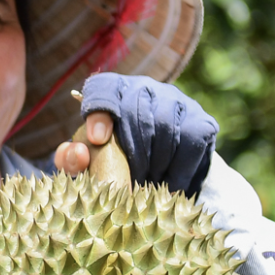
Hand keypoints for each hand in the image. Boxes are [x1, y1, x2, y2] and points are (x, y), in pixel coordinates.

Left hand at [53, 73, 217, 195]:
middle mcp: (145, 88)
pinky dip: (178, 171)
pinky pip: (190, 144)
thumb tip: (77, 153)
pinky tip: (169, 186)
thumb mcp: (87, 162)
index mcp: (111, 92)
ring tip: (147, 186)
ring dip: (154, 165)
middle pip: (135, 112)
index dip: (98, 110)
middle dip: (129, 154)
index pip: (102, 88)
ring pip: (164, 129)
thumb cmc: (114, 164)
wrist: (163, 170)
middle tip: (128, 182)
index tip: (97, 140)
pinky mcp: (202, 121)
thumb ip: (73, 159)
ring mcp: (176, 101)